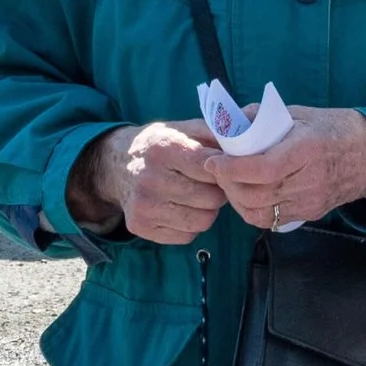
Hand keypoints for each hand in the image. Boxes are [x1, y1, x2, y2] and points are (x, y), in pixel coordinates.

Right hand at [69, 120, 225, 244]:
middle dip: (218, 192)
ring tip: (197, 197)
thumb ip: (215, 133)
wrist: (116, 165)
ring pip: (202, 221)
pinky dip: (190, 226)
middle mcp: (151, 178)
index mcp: (164, 148)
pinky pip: (186, 236)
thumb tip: (249, 136)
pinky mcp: (140, 226)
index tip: (225, 169)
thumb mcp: (183, 129)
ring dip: (207, 211)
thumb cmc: (160, 146)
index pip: (211, 167)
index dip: (224, 171)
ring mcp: (144, 205)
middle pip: (211, 198)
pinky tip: (181, 209)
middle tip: (211, 185)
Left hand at [206, 106, 365, 229]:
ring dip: (237, 200)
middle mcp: (309, 180)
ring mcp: (310, 201)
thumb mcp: (300, 113)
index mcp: (307, 149)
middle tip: (217, 171)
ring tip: (229, 183)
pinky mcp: (310, 214)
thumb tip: (231, 122)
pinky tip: (246, 195)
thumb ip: (263, 116)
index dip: (233, 168)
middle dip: (228, 185)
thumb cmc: (333, 129)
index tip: (214, 161)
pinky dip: (252, 211)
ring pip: (261, 213)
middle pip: (258, 194)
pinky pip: (272, 221)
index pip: (264, 168)